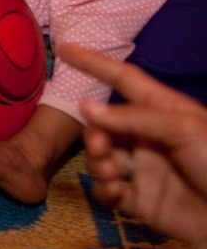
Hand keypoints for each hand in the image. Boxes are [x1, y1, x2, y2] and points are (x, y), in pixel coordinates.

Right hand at [61, 44, 206, 243]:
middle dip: (94, 133)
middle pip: (104, 123)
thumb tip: (85, 106)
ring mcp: (143, 169)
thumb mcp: (183, 129)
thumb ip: (132, 117)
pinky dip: (103, 190)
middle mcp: (149, 137)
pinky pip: (107, 191)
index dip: (95, 63)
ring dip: (97, 162)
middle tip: (99, 146)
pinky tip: (115, 192)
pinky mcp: (140, 200)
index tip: (64, 48)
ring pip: (100, 156)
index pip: (124, 79)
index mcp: (164, 111)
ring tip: (111, 173)